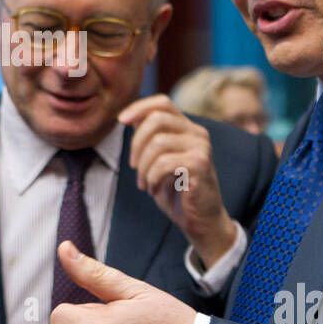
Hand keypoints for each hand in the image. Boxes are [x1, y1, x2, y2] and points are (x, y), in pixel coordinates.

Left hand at [119, 94, 237, 266]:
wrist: (200, 220)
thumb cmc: (177, 191)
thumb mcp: (158, 160)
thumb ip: (150, 138)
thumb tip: (130, 117)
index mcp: (187, 128)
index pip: (162, 103)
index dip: (139, 107)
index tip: (121, 121)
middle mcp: (197, 133)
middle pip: (156, 119)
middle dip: (136, 144)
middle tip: (134, 167)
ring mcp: (201, 147)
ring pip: (157, 142)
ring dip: (143, 167)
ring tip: (145, 183)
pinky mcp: (201, 164)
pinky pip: (164, 163)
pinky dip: (152, 178)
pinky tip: (154, 189)